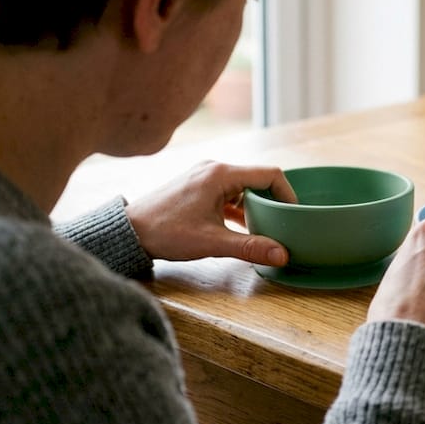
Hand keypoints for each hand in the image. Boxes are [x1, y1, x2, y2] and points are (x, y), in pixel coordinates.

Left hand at [124, 160, 295, 265]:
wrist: (130, 231)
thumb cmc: (166, 232)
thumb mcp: (212, 242)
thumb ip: (250, 247)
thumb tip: (282, 254)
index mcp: (221, 174)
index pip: (270, 174)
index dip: (288, 193)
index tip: (294, 213)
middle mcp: (215, 168)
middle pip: (258, 179)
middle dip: (273, 201)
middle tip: (282, 224)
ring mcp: (205, 175)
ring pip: (243, 186)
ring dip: (255, 205)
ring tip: (264, 229)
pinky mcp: (198, 185)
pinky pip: (229, 191)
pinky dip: (240, 207)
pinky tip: (241, 227)